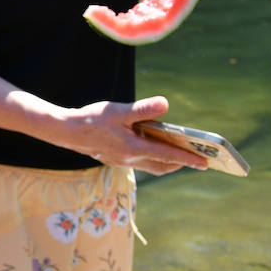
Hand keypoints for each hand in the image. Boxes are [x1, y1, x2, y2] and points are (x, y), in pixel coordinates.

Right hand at [63, 97, 206, 175]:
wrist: (65, 131)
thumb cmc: (92, 119)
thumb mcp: (118, 111)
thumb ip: (143, 109)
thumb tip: (165, 105)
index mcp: (133, 149)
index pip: (168, 156)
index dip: (188, 159)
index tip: (205, 163)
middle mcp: (130, 159)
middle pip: (162, 165)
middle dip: (179, 163)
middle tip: (196, 159)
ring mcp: (121, 161)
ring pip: (151, 166)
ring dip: (166, 162)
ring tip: (178, 153)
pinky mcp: (114, 159)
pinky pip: (139, 162)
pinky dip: (151, 158)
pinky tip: (150, 147)